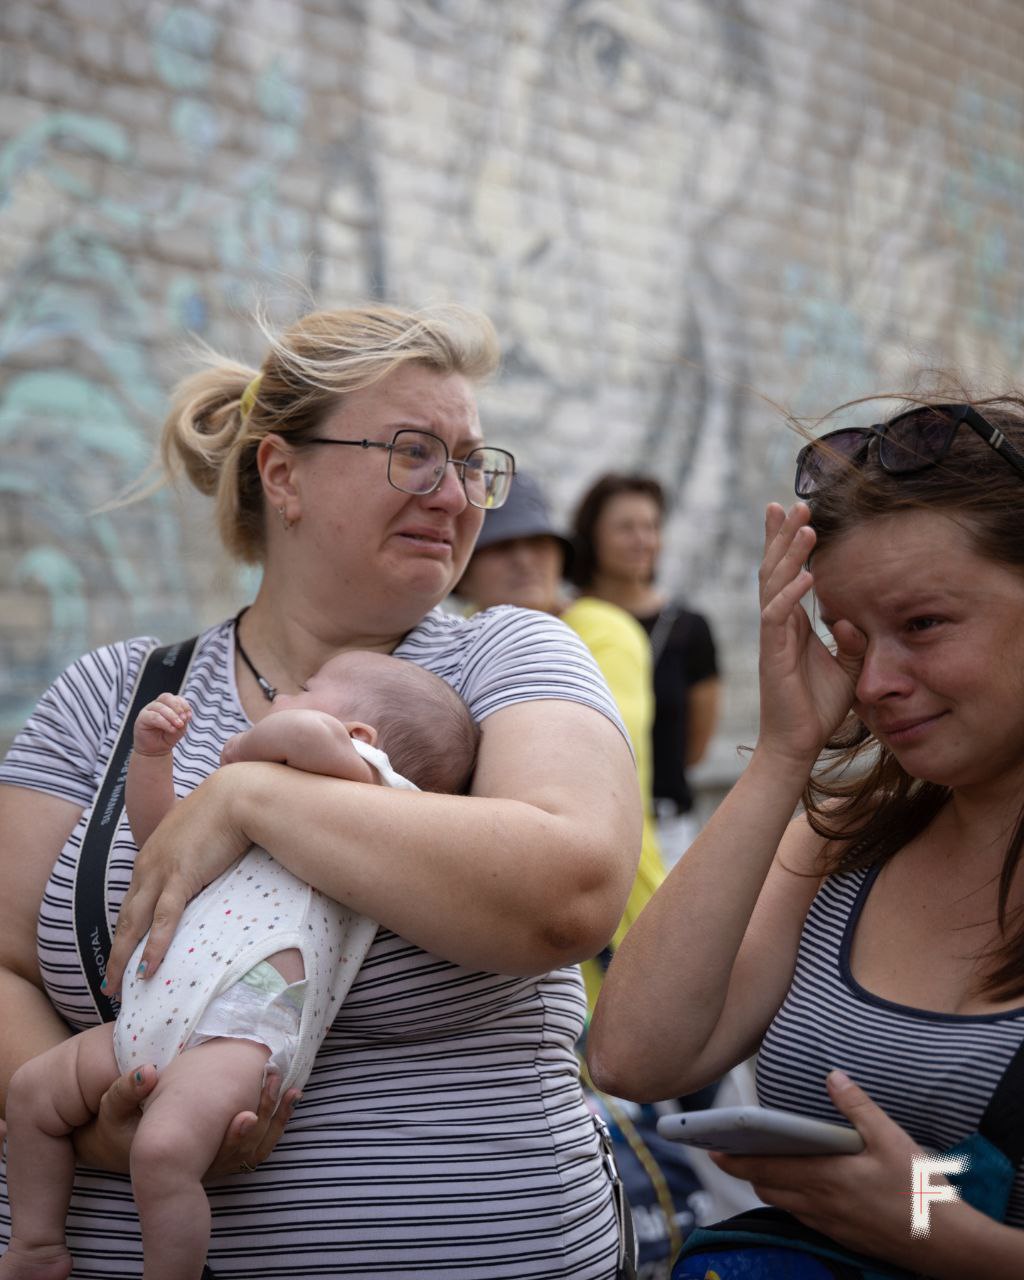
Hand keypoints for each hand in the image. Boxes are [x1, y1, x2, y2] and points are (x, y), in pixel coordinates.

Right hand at [72, 1064, 297, 1179]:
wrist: (128, 1146)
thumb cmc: (119, 1127)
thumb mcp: (113, 1110)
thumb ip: (126, 1091)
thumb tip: (147, 1070)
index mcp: (179, 1160)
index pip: (214, 1156)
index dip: (234, 1140)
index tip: (246, 1114)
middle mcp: (203, 1165)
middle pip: (243, 1151)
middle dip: (263, 1118)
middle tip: (272, 1079)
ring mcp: (218, 1161)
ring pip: (257, 1149)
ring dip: (277, 1118)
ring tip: (289, 1087)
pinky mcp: (227, 1152)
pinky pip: (260, 1144)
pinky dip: (278, 1122)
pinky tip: (291, 1096)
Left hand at [104, 767, 251, 990]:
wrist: (236, 794)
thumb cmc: (226, 809)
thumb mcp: (201, 834)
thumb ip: (196, 853)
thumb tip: (207, 868)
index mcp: (152, 855)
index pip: (134, 900)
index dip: (127, 929)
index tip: (124, 951)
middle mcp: (149, 865)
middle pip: (126, 916)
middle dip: (116, 951)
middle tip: (109, 982)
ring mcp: (162, 871)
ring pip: (135, 923)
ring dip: (123, 957)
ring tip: (117, 986)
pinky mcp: (181, 876)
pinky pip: (164, 918)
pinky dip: (155, 945)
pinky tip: (148, 968)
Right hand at [133, 694, 191, 755]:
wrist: (156, 751)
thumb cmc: (168, 736)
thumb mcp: (180, 727)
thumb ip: (183, 719)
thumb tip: (185, 714)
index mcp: (167, 704)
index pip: (175, 697)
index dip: (184, 705)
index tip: (189, 716)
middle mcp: (157, 705)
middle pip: (166, 697)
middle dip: (177, 707)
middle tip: (184, 719)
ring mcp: (148, 710)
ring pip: (159, 707)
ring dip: (172, 716)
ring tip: (179, 725)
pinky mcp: (142, 718)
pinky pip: (153, 716)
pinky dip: (165, 722)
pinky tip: (172, 729)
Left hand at [710, 1071, 929, 1269]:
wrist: (948, 1245)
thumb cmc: (921, 1191)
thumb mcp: (892, 1139)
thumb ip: (858, 1106)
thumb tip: (833, 1076)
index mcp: (825, 1178)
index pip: (764, 1167)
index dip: (733, 1159)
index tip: (710, 1148)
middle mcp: (821, 1205)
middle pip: (767, 1188)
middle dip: (746, 1170)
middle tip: (731, 1151)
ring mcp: (831, 1225)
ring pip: (784, 1205)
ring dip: (769, 1185)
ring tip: (762, 1163)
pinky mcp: (844, 1237)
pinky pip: (805, 1218)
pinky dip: (792, 1201)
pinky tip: (803, 1188)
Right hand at [757, 503, 864, 764]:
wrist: (797, 744)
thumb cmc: (817, 708)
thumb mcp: (846, 667)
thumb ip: (850, 640)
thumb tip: (848, 617)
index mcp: (790, 624)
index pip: (783, 574)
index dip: (783, 543)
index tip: (789, 512)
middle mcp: (776, 625)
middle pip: (773, 569)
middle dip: (782, 536)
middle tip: (793, 504)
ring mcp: (771, 638)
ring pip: (773, 585)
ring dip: (788, 555)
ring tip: (805, 528)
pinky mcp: (771, 655)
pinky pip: (776, 617)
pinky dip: (791, 595)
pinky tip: (806, 576)